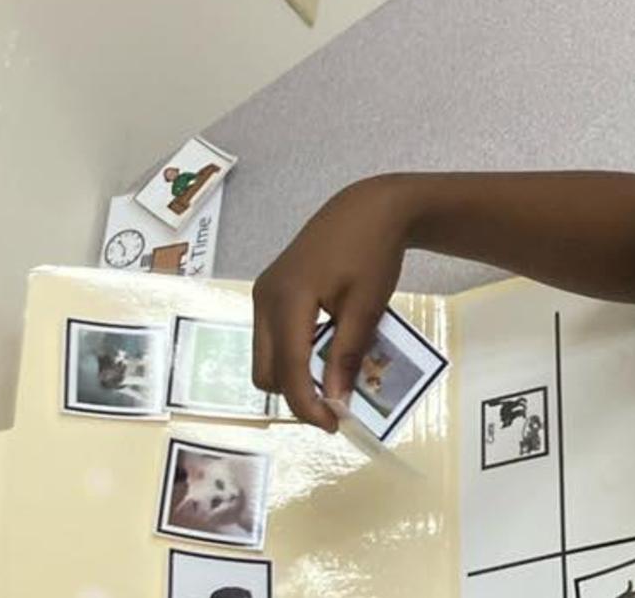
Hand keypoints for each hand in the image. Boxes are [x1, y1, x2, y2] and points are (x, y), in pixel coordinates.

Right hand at [252, 177, 409, 431]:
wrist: (367, 208)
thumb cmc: (372, 253)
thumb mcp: (366, 307)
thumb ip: (346, 355)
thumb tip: (335, 401)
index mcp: (288, 299)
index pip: (288, 368)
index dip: (307, 404)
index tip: (333, 425)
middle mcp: (264, 297)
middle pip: (265, 370)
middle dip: (294, 395)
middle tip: (334, 405)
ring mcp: (262, 292)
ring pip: (264, 356)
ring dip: (291, 375)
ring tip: (330, 380)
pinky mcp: (269, 290)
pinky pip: (269, 337)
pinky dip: (290, 354)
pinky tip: (321, 353)